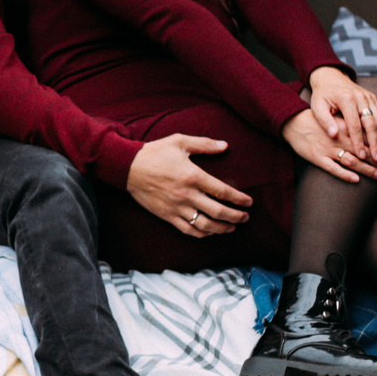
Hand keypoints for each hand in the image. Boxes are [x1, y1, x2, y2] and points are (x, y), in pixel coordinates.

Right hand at [127, 135, 253, 238]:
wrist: (127, 167)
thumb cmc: (155, 152)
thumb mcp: (179, 141)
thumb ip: (204, 144)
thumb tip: (225, 145)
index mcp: (193, 176)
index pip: (223, 191)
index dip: (239, 199)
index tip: (248, 202)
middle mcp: (187, 195)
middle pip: (218, 211)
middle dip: (236, 216)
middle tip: (245, 217)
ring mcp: (176, 208)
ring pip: (205, 224)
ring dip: (222, 228)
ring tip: (231, 227)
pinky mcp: (167, 215)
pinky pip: (188, 230)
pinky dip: (202, 234)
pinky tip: (210, 232)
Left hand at [284, 70, 376, 183]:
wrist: (331, 77)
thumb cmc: (322, 95)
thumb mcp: (317, 106)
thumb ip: (324, 121)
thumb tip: (334, 135)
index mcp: (346, 99)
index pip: (354, 125)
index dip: (359, 142)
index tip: (361, 156)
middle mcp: (361, 97)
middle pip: (371, 123)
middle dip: (375, 142)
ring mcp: (369, 97)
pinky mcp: (374, 99)